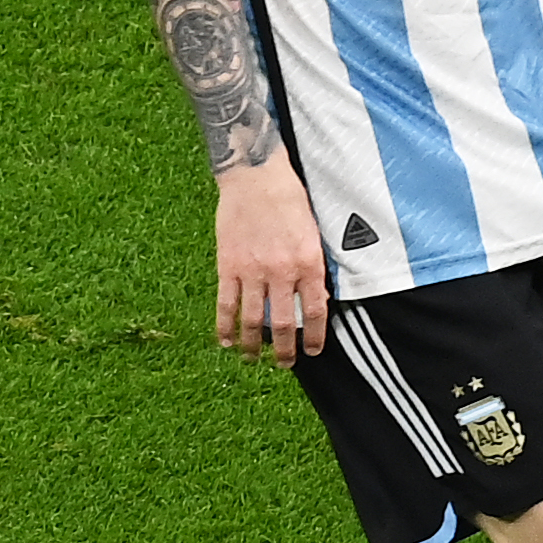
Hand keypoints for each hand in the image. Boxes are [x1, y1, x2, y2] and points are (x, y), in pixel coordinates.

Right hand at [215, 159, 329, 362]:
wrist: (256, 177)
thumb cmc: (290, 200)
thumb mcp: (314, 232)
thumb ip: (314, 264)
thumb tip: (318, 296)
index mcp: (308, 262)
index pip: (316, 310)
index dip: (316, 335)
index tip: (315, 351)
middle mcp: (281, 271)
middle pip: (284, 322)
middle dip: (285, 349)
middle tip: (285, 364)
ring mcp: (252, 270)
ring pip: (252, 319)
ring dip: (253, 344)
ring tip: (254, 359)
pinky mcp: (228, 266)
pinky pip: (226, 303)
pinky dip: (224, 326)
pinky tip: (225, 342)